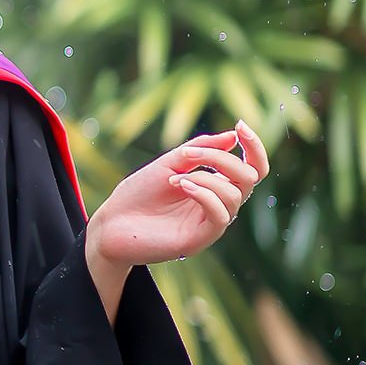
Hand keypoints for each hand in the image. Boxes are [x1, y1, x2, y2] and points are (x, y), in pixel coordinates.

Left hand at [87, 119, 268, 269]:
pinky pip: (221, 216)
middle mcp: (219, 204)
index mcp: (215, 185)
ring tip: (174, 178)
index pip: (251, 168)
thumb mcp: (169, 162)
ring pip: (234, 195)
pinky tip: (181, 185)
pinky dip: (204, 194)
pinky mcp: (201, 239)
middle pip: (249, 178)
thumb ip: (200, 149)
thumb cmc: (139, 193)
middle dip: (223, 159)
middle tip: (189, 154)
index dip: (253, 147)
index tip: (240, 125)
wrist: (111, 223)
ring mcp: (211, 223)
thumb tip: (233, 136)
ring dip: (204, 177)